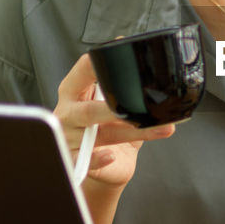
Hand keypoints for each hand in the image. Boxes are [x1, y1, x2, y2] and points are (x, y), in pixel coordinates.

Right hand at [55, 53, 175, 188]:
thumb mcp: (114, 104)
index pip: (81, 74)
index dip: (95, 66)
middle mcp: (68, 113)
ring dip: (130, 132)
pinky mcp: (74, 161)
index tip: (115, 59)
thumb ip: (122, 85)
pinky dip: (98, 159)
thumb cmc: (107, 128)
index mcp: (74, 92)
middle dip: (114, 109)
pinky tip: (111, 156)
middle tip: (139, 105)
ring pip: (98, 136)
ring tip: (156, 128)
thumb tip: (141, 57)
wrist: (103, 166)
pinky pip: (85, 161)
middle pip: (88, 110)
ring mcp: (68, 138)